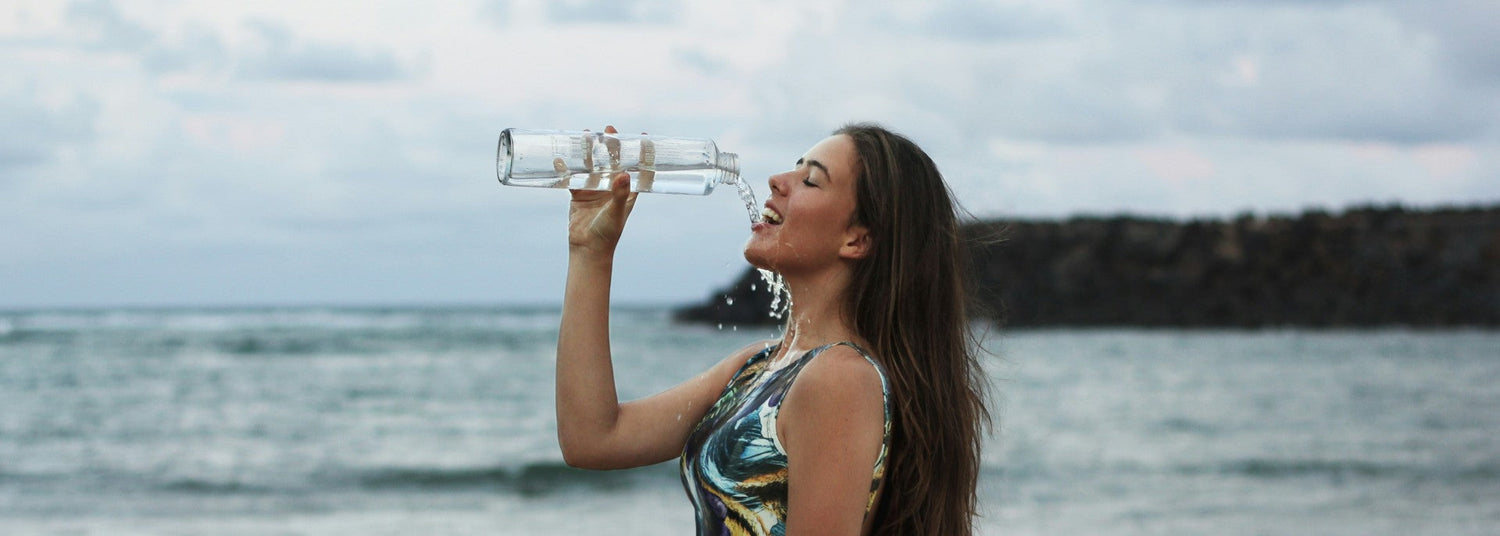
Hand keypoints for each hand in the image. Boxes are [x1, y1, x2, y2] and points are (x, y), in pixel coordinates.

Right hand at [568, 126, 637, 255]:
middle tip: (609, 129)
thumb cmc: (608, 233)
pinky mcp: (579, 194)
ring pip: (592, 166)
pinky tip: (561, 159)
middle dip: (612, 145)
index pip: (637, 168)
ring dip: (589, 152)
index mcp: (627, 191)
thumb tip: (624, 174)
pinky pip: (573, 177)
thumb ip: (619, 194)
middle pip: (613, 161)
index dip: (641, 153)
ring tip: (586, 136)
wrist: (588, 249)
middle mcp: (612, 187)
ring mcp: (595, 189)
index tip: (643, 136)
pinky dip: (567, 168)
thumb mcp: (616, 212)